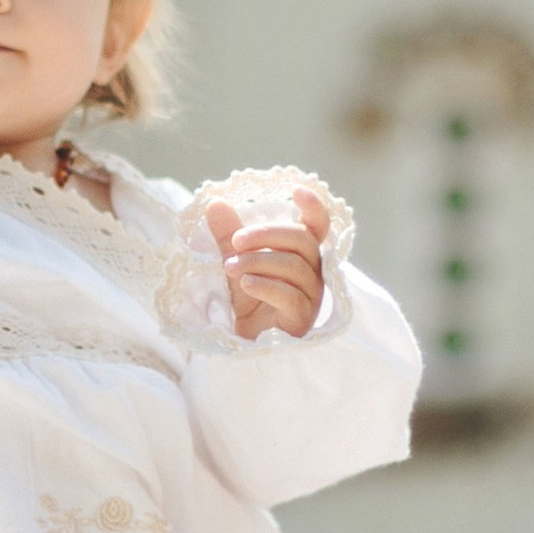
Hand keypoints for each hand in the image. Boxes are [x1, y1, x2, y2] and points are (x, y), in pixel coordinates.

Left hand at [205, 185, 330, 341]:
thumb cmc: (248, 300)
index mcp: (302, 254)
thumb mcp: (235, 262)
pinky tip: (245, 283)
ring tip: (230, 268)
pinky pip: (290, 297)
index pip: (318, 226)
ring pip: (294, 267)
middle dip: (267, 234)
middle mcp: (313, 272)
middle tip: (236, 241)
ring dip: (258, 262)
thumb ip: (227, 235)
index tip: (296, 191)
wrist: (244, 341)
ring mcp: (312, 297)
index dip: (314, 207)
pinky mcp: (302, 320)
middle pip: (302, 241)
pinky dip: (266, 286)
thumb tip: (215, 204)